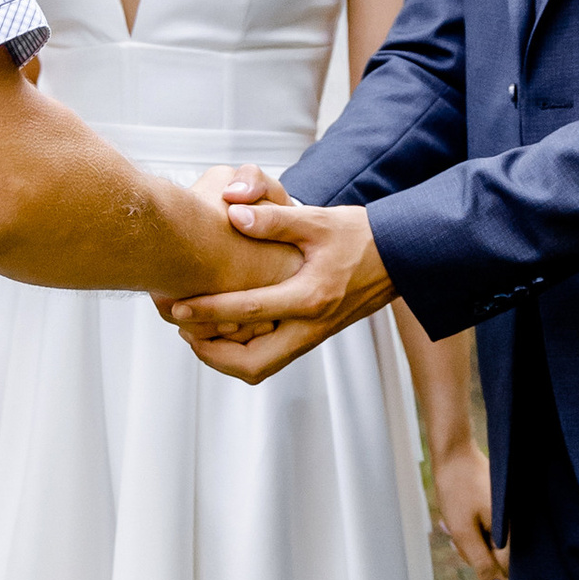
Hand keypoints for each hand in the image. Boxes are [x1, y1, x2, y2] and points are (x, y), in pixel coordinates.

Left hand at [161, 196, 393, 383]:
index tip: (177, 307)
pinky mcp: (315, 335)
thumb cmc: (361, 236)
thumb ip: (275, 218)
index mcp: (311, 296)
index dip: (209, 310)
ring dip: (226, 358)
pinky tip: (227, 329)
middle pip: (252, 363)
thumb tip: (234, 213)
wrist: (401, 255)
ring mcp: (314, 335)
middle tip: (184, 330)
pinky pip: (273, 357)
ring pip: (262, 367)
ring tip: (198, 334)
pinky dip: (244, 351)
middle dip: (212, 353)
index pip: (250, 311)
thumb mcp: (318, 219)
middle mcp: (312, 325)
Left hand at [430, 436, 504, 579]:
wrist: (454, 454)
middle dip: (473, 553)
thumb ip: (483, 565)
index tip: (471, 552)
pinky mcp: (502, 511)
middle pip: (496, 558)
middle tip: (455, 536)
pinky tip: (457, 517)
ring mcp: (510, 517)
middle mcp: (518, 525)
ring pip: (488, 545)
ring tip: (453, 523)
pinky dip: (471, 529)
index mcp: (514, 532)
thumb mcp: (465, 532)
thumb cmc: (458, 491)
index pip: (507, 569)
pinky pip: (487, 531)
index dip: (487, 571)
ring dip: (469, 541)